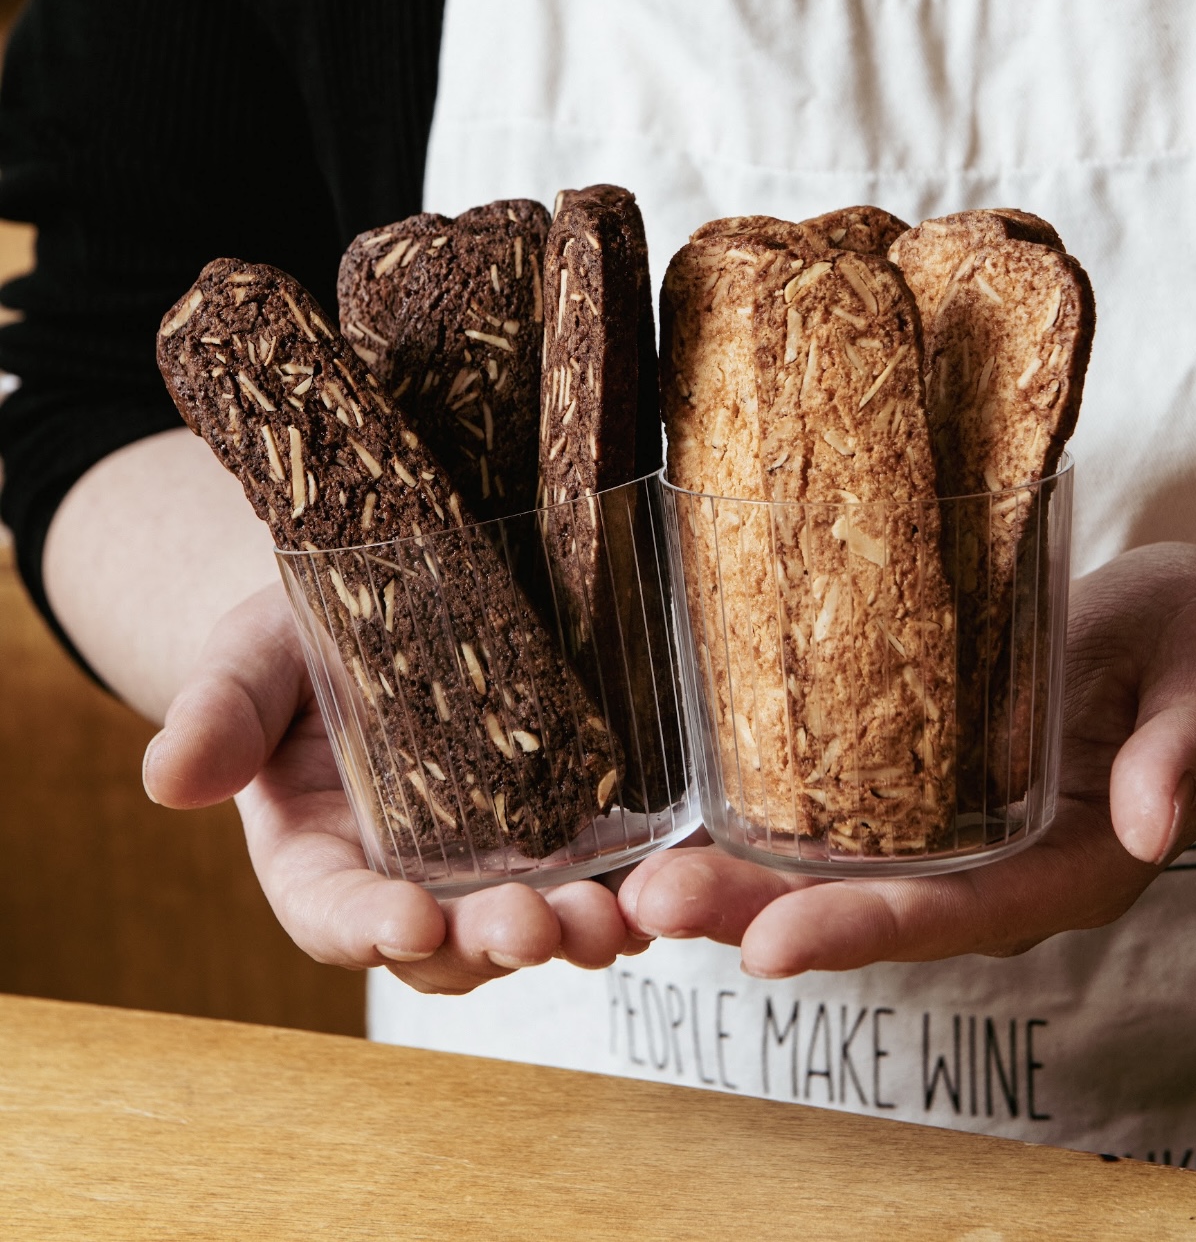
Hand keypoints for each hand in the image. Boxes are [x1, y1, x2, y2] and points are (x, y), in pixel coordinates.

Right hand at [142, 583, 643, 993]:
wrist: (383, 602)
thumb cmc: (299, 637)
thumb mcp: (250, 657)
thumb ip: (217, 714)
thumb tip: (167, 779)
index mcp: (322, 861)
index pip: (335, 916)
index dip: (368, 930)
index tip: (407, 922)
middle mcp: (412, 880)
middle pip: (449, 943)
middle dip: (493, 943)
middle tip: (535, 926)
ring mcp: (494, 860)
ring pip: (536, 922)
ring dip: (579, 932)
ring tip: (618, 918)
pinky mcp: (566, 822)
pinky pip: (605, 872)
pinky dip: (640, 885)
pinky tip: (677, 875)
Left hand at [619, 542, 1195, 976]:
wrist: (1188, 630)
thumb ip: (1182, 754)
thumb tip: (1147, 820)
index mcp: (1071, 866)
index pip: (957, 913)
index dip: (863, 929)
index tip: (769, 943)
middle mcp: (999, 869)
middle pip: (869, 907)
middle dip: (756, 913)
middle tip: (651, 906)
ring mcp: (956, 829)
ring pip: (836, 870)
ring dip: (736, 879)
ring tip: (638, 880)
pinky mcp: (926, 779)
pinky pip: (838, 813)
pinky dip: (760, 822)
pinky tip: (683, 817)